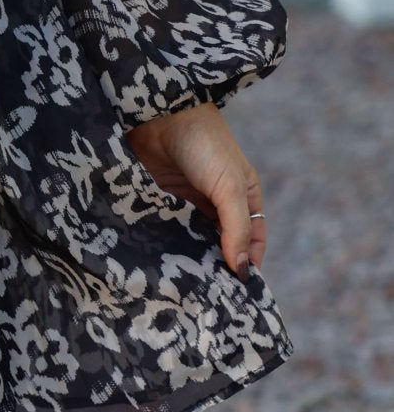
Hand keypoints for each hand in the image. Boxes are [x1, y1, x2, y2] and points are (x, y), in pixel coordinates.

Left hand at [125, 100, 264, 278]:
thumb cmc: (203, 143)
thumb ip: (236, 228)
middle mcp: (219, 202)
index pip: (253, 240)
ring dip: (192, 259)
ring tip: (187, 288)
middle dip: (218, 267)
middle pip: (223, 244)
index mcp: (244, 196)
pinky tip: (166, 264)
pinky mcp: (163, 202)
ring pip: (194, 240)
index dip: (248, 264)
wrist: (158, 114)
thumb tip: (242, 271)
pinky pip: (170, 231)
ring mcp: (189, 202)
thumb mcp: (229, 186)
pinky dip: (170, 246)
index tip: (239, 293)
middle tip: (210, 297)